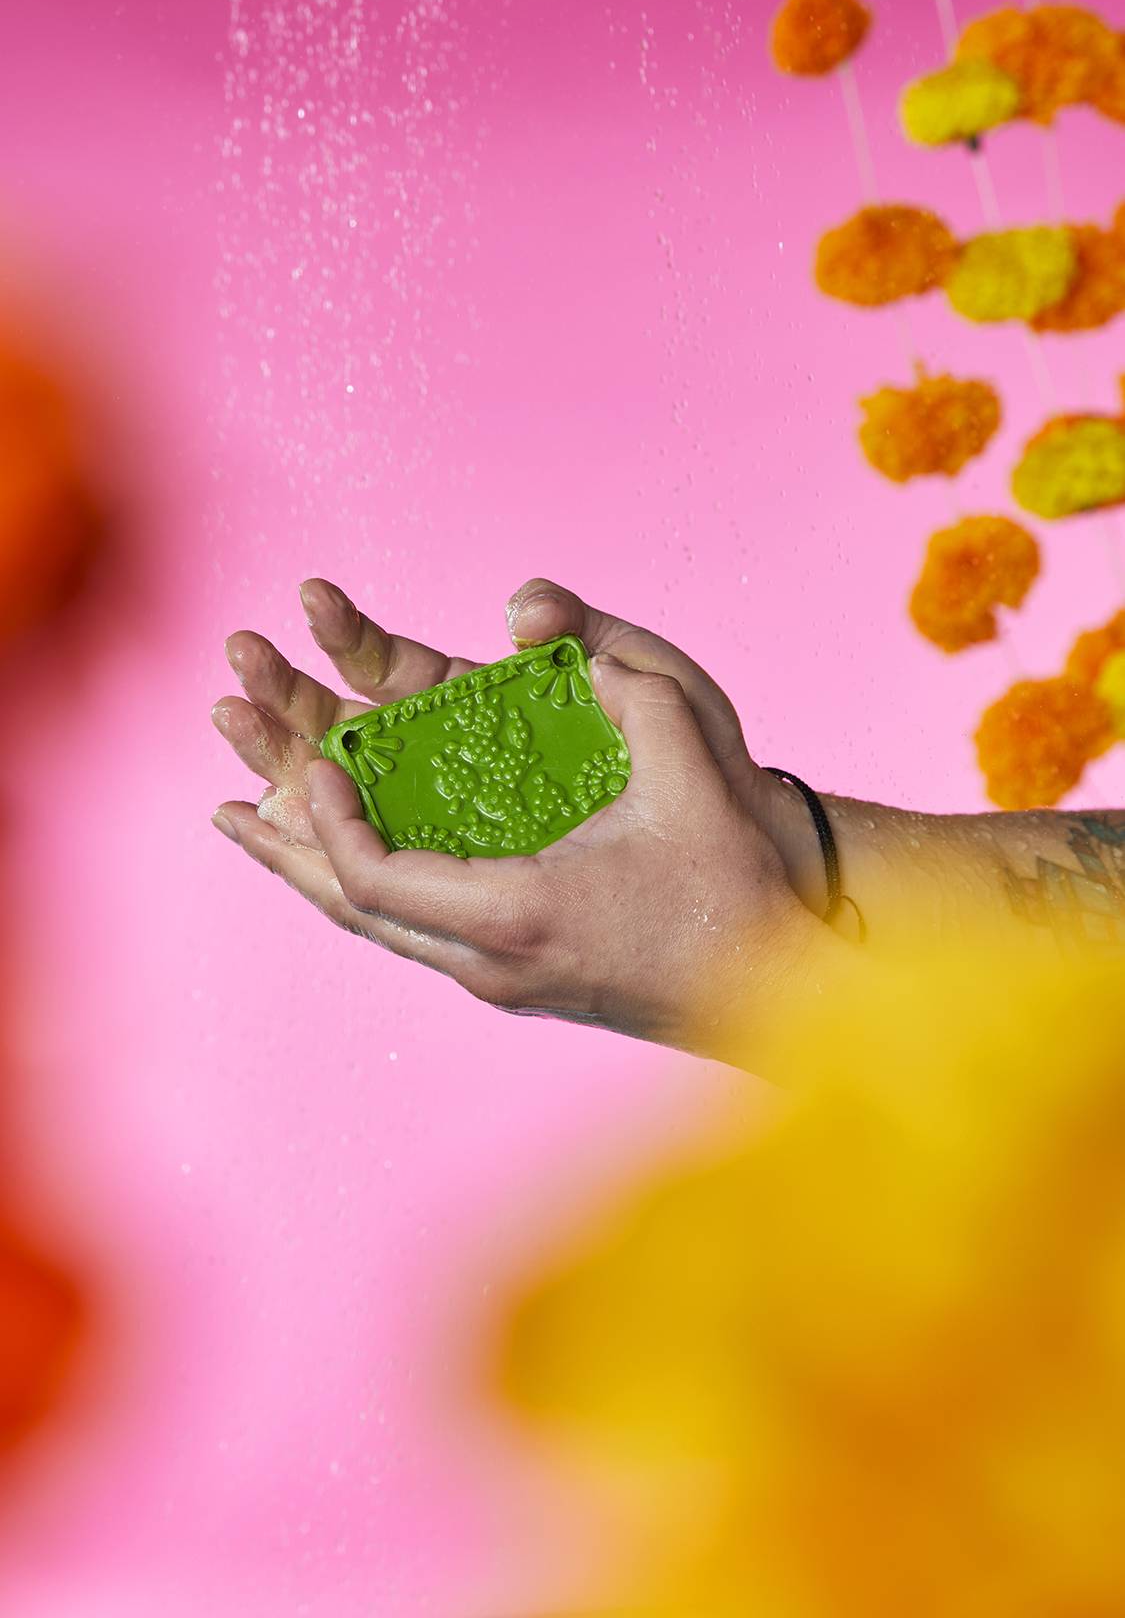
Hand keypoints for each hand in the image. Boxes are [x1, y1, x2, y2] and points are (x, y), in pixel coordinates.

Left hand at [212, 648, 840, 1067]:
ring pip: (385, 930)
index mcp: (518, 913)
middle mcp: (494, 961)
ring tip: (259, 834)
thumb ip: (635, 689)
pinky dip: (373, 889)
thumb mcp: (694, 771)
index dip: (330, 823)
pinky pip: (420, 931)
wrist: (783, 985)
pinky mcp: (523, 975)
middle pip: (359, 914)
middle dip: (290, 855)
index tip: (313, 764)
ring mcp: (505, 978)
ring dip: (320, 876)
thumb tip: (563, 636)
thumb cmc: (738, 883)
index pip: (379, 880)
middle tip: (231, 808)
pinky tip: (358, 862)